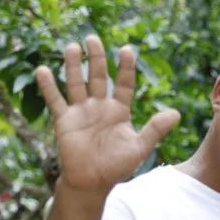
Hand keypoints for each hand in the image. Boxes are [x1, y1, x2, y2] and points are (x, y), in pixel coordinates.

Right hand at [35, 36, 180, 193]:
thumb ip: (155, 129)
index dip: (126, 67)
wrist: (92, 181)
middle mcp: (99, 106)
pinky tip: (43, 69)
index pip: (124, 83)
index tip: (127, 49)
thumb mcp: (140, 146)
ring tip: (72, 46)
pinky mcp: (64, 120)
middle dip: (96, 58)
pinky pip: (55, 100)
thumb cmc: (117, 165)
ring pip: (77, 83)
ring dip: (74, 65)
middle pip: (98, 77)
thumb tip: (176, 113)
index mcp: (119, 110)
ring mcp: (81, 111)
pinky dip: (48, 86)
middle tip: (92, 38)